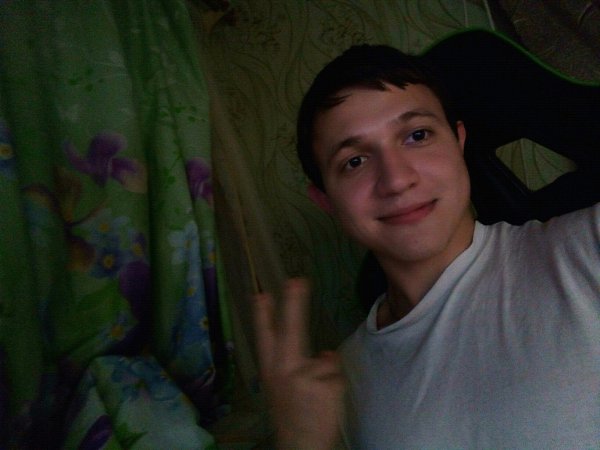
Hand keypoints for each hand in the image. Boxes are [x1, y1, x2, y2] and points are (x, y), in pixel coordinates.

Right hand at [253, 278, 345, 449]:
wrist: (300, 446)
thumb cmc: (292, 416)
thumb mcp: (284, 390)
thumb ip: (297, 368)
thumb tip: (325, 352)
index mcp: (270, 371)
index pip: (264, 337)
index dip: (263, 315)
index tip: (260, 293)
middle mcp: (283, 370)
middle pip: (290, 329)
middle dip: (293, 303)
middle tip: (297, 281)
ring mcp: (303, 376)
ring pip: (325, 360)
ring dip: (326, 376)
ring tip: (316, 400)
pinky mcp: (323, 384)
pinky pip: (336, 375)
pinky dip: (336, 387)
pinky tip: (325, 404)